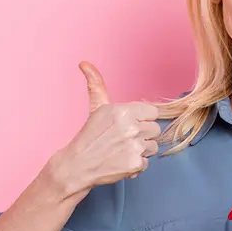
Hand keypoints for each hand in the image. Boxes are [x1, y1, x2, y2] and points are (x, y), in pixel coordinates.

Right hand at [48, 62, 160, 192]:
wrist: (76, 166)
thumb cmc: (88, 137)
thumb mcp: (96, 108)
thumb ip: (97, 85)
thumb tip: (85, 64)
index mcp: (123, 111)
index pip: (153, 113)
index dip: (142, 120)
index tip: (128, 126)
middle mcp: (131, 127)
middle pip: (154, 130)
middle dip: (141, 136)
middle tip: (122, 140)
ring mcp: (134, 146)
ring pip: (152, 147)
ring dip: (140, 151)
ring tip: (121, 152)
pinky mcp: (135, 164)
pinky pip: (146, 163)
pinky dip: (135, 166)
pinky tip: (120, 163)